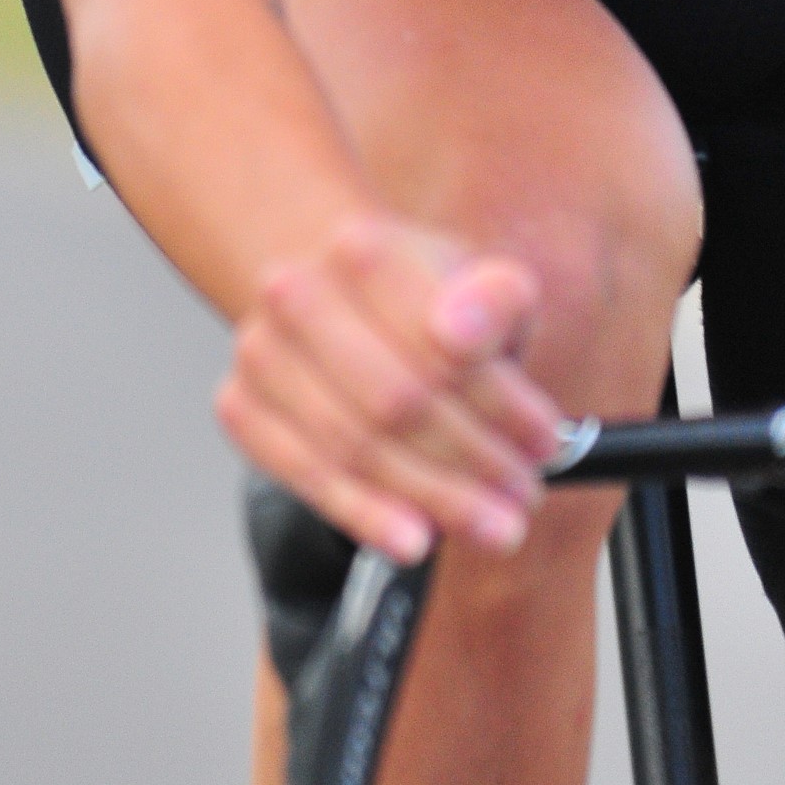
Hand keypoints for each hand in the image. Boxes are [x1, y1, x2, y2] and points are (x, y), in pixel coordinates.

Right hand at [215, 212, 564, 562]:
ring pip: (352, 447)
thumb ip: (497, 300)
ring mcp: (260, 353)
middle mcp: (297, 294)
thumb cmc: (421, 294)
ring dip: (429, 498)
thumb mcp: (483, 278)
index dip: (501, 404)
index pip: (440, 346)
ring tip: (489, 525)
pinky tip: (412, 536)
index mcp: (363, 248)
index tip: (544, 442)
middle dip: (470, 463)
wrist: (337, 287)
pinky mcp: (240, 406)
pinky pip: (305, 476)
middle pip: (395, 403)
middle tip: (520, 499)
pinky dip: (363, 513)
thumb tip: (463, 333)